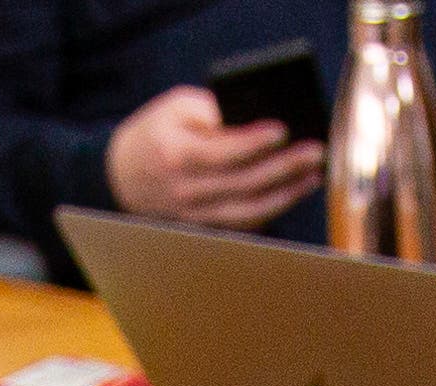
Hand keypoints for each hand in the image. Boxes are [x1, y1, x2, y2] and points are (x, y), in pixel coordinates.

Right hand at [110, 82, 325, 226]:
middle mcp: (184, 191)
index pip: (221, 152)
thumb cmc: (154, 133)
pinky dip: (270, 210)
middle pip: (242, 183)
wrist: (119, 177)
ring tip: (312, 176)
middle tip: (315, 152)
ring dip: (285, 195)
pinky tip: (291, 193)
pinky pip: (242, 224)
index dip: (254, 143)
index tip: (283, 130)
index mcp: (175, 155)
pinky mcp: (202, 227)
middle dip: (283, 168)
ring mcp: (193, 215)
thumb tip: (257, 119)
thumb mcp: (175, 109)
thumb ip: (213, 112)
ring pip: (247, 211)